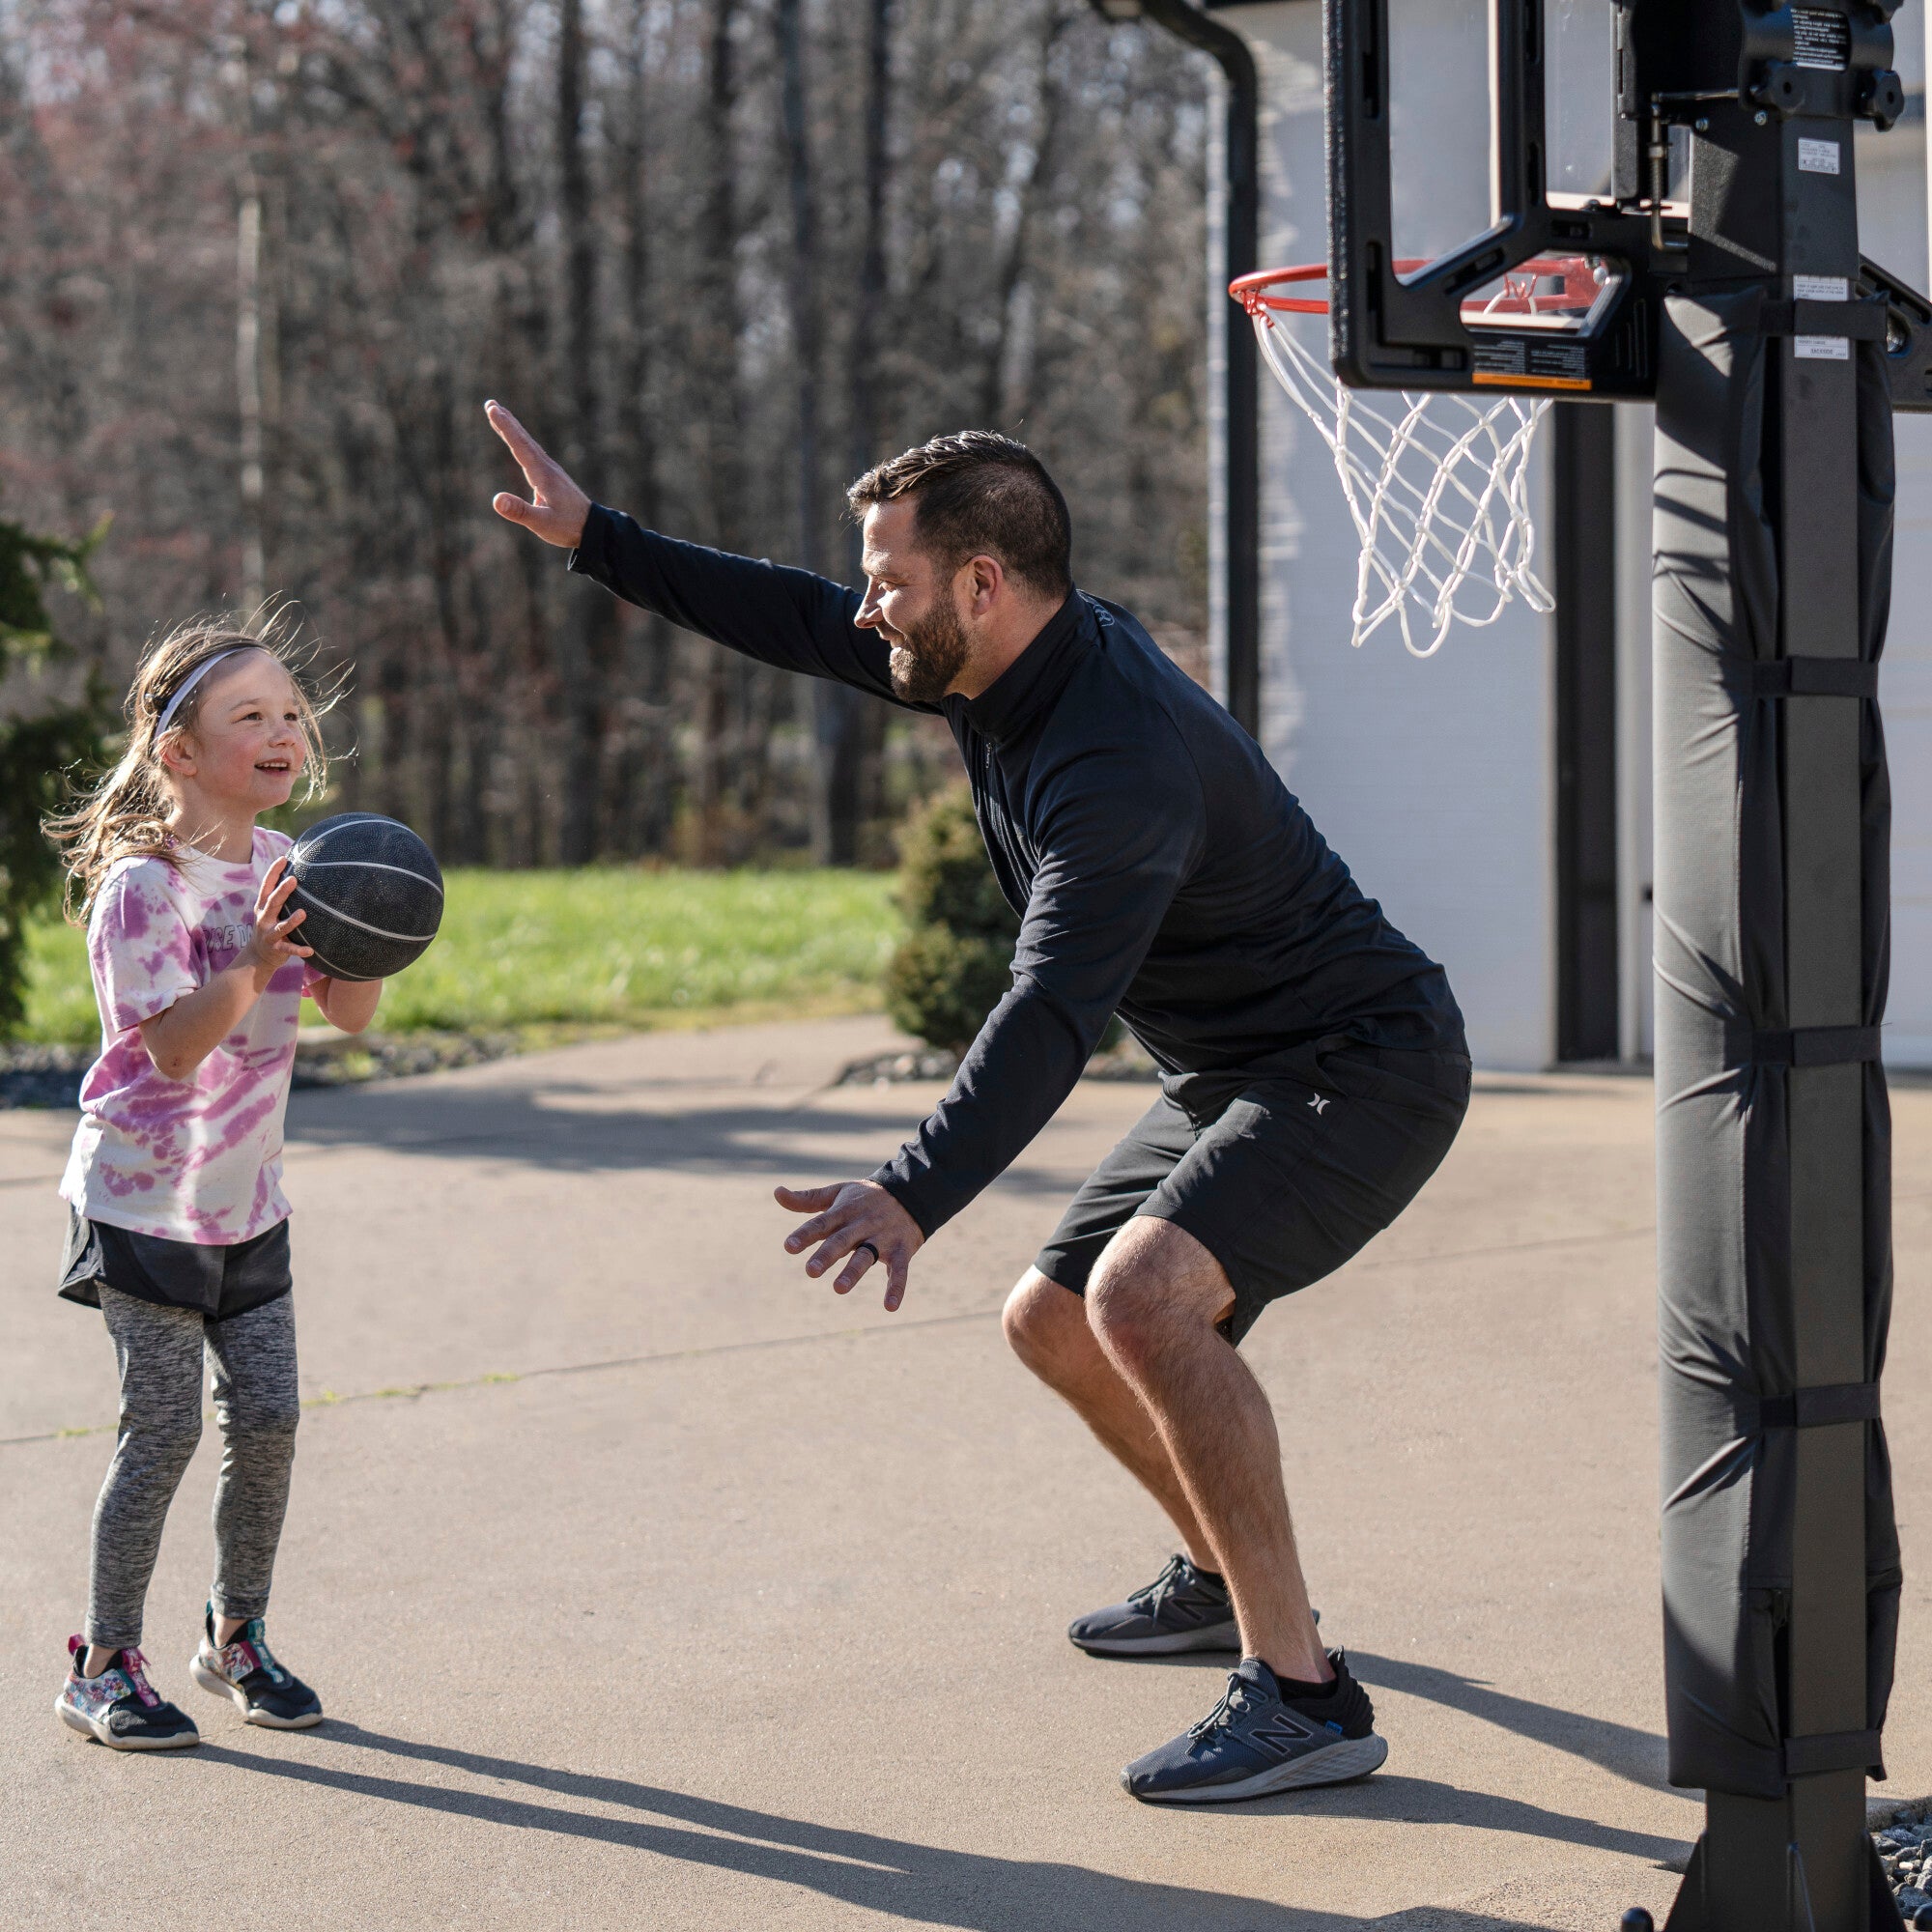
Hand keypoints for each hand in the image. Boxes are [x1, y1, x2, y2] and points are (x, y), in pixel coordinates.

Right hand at [241, 858, 312, 979]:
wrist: (258, 955)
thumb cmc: (269, 926)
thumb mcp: (269, 910)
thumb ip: (278, 896)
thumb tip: (296, 873)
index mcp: (263, 906)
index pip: (266, 886)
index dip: (273, 872)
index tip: (283, 858)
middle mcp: (264, 918)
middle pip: (273, 902)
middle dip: (282, 891)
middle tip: (293, 879)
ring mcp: (270, 934)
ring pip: (281, 927)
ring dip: (292, 921)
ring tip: (303, 913)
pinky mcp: (277, 948)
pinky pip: (289, 949)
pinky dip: (299, 950)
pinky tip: (310, 950)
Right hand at [486, 400, 590, 547]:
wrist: (594, 528)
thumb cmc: (568, 527)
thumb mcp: (542, 523)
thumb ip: (520, 511)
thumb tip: (496, 499)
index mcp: (543, 475)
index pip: (520, 446)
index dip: (506, 428)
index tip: (493, 410)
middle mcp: (547, 468)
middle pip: (524, 440)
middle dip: (506, 422)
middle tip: (490, 404)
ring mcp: (550, 471)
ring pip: (529, 444)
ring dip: (513, 429)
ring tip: (500, 414)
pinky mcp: (552, 478)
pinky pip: (533, 454)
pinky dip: (522, 443)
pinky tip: (519, 443)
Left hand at [775, 1179, 923, 1312]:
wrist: (911, 1193)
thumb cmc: (865, 1198)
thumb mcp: (837, 1194)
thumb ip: (807, 1199)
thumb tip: (777, 1193)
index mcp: (844, 1212)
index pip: (822, 1223)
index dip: (806, 1234)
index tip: (789, 1246)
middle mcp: (862, 1225)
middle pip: (842, 1241)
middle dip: (827, 1255)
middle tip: (810, 1271)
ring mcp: (882, 1238)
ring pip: (866, 1256)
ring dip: (853, 1272)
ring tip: (839, 1288)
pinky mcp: (901, 1250)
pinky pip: (899, 1270)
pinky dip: (896, 1287)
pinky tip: (890, 1306)